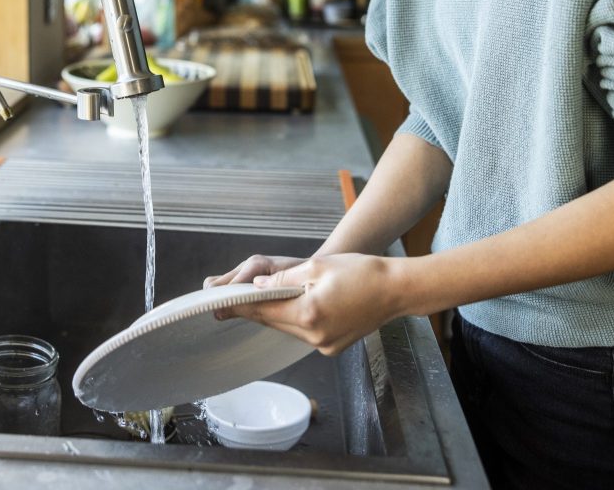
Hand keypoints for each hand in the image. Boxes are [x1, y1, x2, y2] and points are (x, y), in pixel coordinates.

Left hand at [219, 254, 406, 355]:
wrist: (396, 290)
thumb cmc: (362, 272)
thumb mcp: (318, 266)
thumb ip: (284, 280)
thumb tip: (259, 286)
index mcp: (309, 313)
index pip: (263, 311)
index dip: (239, 306)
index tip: (217, 304)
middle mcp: (315, 336)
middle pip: (274, 322)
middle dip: (255, 309)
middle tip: (231, 299)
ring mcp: (325, 345)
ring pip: (288, 328)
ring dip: (276, 314)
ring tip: (258, 300)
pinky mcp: (332, 347)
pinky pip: (304, 333)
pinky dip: (295, 320)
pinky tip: (292, 306)